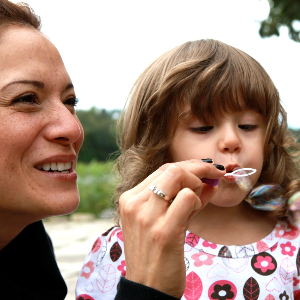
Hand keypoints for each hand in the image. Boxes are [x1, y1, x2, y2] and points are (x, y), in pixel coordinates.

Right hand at [119, 160, 225, 297]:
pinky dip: (197, 200)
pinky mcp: (164, 231)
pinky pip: (187, 198)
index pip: (163, 169)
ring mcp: (147, 216)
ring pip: (179, 177)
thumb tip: (207, 180)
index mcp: (130, 199)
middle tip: (215, 175)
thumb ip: (182, 198)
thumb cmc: (155, 252)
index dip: (189, 166)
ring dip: (198, 184)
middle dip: (199, 168)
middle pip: (172, 169)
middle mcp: (135, 203)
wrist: (148, 287)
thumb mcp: (161, 220)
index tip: (206, 169)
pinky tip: (195, 211)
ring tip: (199, 200)